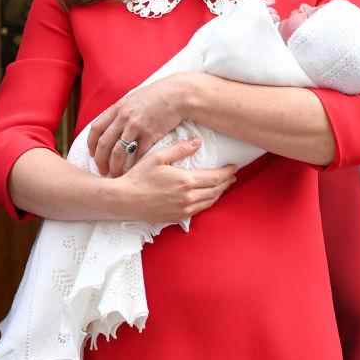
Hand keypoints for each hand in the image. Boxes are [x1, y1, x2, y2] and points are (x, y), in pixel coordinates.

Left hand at [88, 74, 188, 177]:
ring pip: (118, 152)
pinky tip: (133, 172)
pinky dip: (133, 165)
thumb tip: (112, 122)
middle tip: (102, 170)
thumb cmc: (157, 96)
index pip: (96, 128)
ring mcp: (136, 126)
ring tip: (115, 175)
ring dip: (114, 166)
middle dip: (100, 160)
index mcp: (117, 108)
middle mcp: (124, 117)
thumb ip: (122, 110)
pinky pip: (138, 154)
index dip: (91, 144)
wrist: (178, 95)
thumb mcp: (133, 98)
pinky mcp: (150, 135)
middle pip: (104, 143)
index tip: (92, 154)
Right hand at [111, 137, 235, 223]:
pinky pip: (199, 210)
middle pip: (216, 190)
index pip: (216, 177)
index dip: (227, 172)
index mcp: (186, 181)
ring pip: (209, 201)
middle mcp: (188, 197)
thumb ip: (180, 149)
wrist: (124, 200)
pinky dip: (207, 202)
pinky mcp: (177, 217)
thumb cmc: (139, 176)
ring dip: (219, 193)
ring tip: (223, 185)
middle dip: (226, 182)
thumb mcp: (158, 157)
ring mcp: (184, 209)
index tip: (234, 167)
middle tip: (232, 176)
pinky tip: (207, 197)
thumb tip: (197, 142)